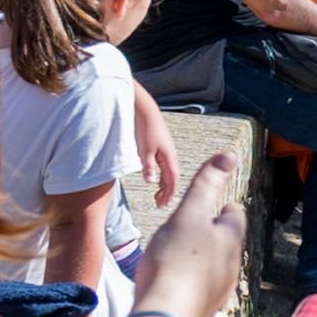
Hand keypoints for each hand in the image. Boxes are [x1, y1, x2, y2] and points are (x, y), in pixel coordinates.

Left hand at [128, 81, 177, 203]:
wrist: (145, 111)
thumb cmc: (145, 129)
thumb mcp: (144, 150)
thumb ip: (148, 166)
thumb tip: (152, 182)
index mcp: (169, 157)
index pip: (173, 180)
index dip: (169, 194)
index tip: (162, 205)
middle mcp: (170, 156)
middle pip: (172, 179)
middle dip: (167, 193)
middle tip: (158, 205)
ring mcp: (167, 152)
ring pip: (169, 174)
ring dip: (164, 186)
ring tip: (156, 196)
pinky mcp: (161, 149)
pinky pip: (165, 167)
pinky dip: (162, 177)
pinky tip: (155, 180)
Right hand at [133, 157, 244, 316]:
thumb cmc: (175, 260)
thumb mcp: (189, 214)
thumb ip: (206, 185)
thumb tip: (228, 156)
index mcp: (231, 239)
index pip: (234, 215)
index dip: (223, 207)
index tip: (215, 205)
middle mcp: (232, 265)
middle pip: (226, 243)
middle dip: (212, 235)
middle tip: (192, 229)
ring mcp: (219, 290)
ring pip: (214, 267)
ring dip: (201, 260)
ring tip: (180, 256)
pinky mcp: (203, 311)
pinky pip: (200, 290)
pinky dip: (190, 283)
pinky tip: (174, 285)